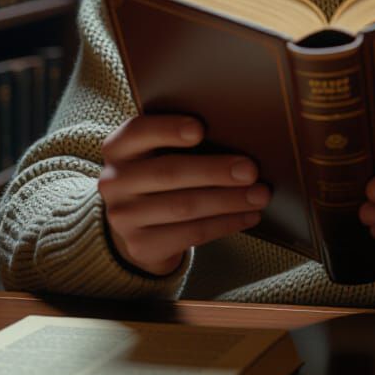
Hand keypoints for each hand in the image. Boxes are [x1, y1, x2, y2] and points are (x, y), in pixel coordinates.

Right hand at [98, 114, 270, 276]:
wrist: (139, 223)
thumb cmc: (163, 174)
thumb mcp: (159, 152)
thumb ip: (182, 141)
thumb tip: (236, 134)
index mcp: (118, 148)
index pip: (138, 132)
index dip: (168, 129)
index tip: (200, 129)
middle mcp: (114, 181)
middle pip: (169, 173)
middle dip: (215, 171)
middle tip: (251, 170)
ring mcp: (123, 217)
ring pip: (184, 207)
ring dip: (228, 201)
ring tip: (260, 195)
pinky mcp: (140, 246)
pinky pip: (190, 234)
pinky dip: (225, 224)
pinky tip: (248, 216)